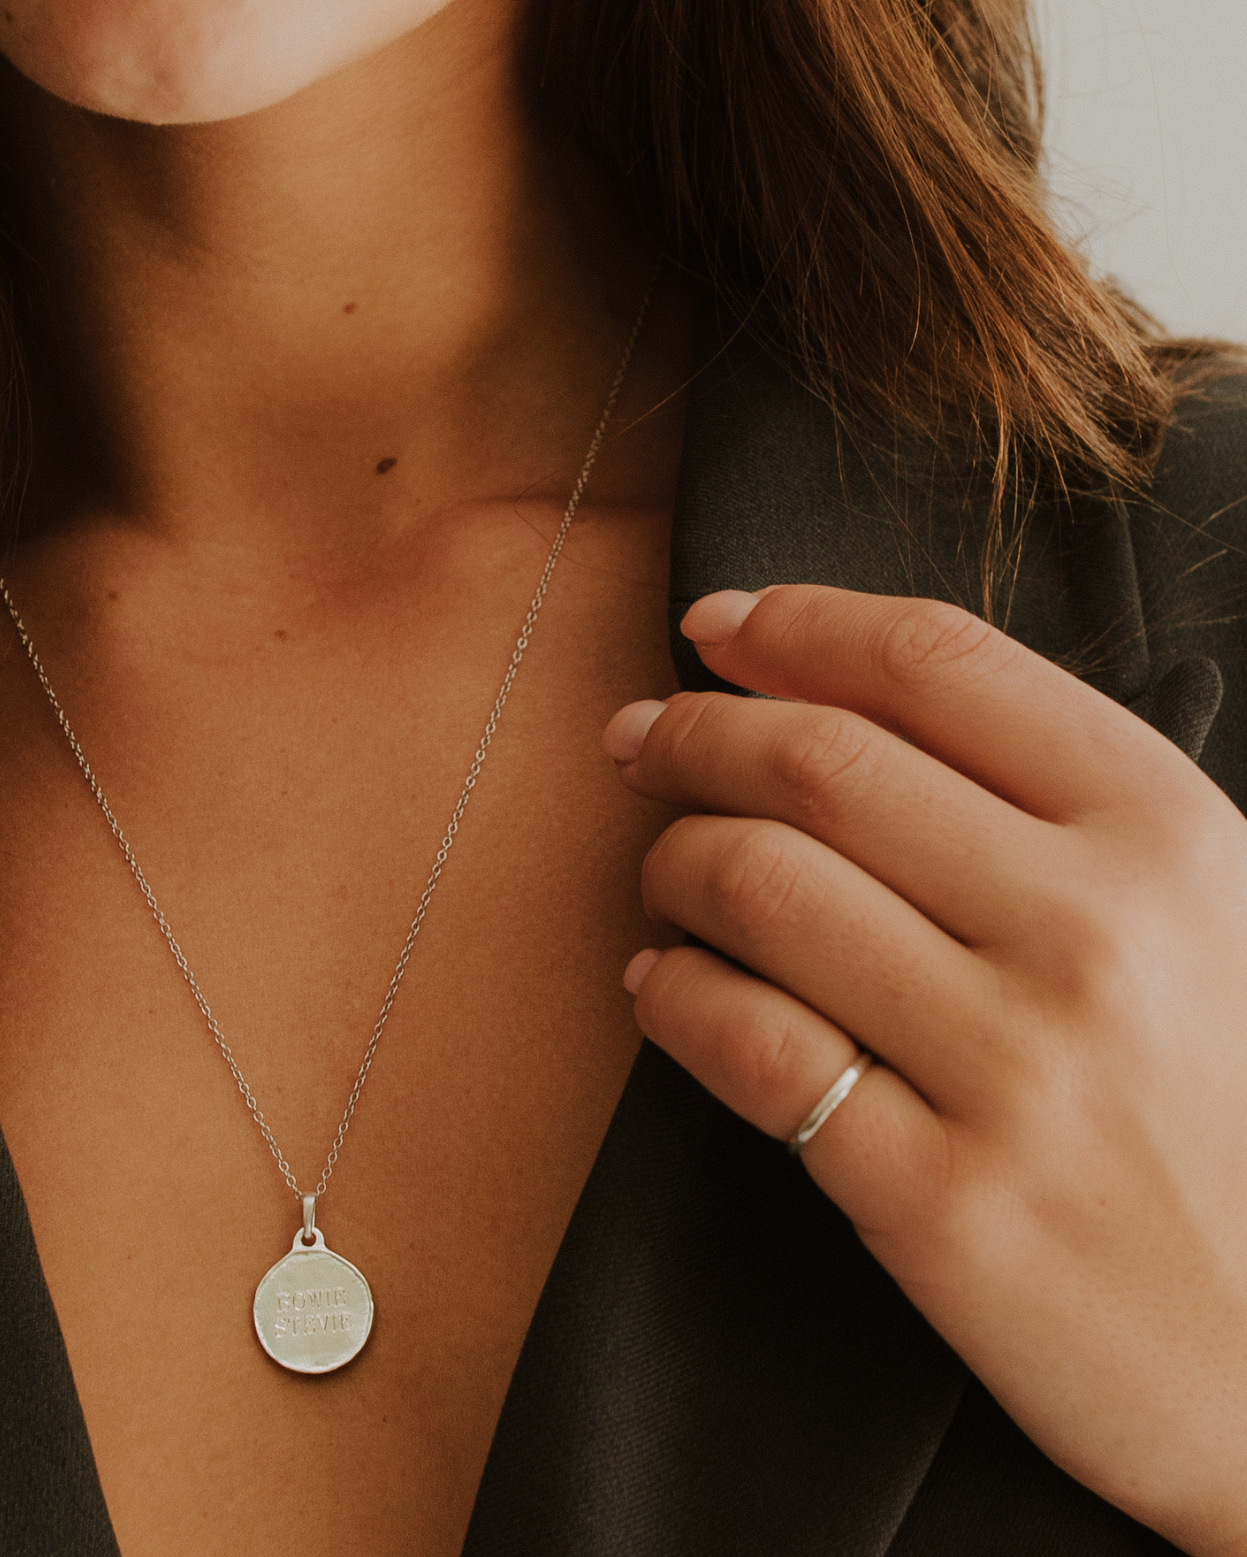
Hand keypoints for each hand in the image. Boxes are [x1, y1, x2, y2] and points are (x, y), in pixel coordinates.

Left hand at [606, 585, 1246, 1555]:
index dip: (796, 625)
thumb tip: (846, 689)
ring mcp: (1015, 1069)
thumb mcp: (1214, 915)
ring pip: (758, 886)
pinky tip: (660, 986)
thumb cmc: (1235, 1110)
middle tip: (640, 739)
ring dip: (670, 856)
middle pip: (819, 760)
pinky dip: (672, 997)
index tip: (714, 628)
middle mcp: (1091, 932)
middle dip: (695, 730)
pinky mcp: (942, 1203)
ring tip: (661, 866)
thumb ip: (1065, 800)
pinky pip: (750, 1050)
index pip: (934, 663)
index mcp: (1164, 834)